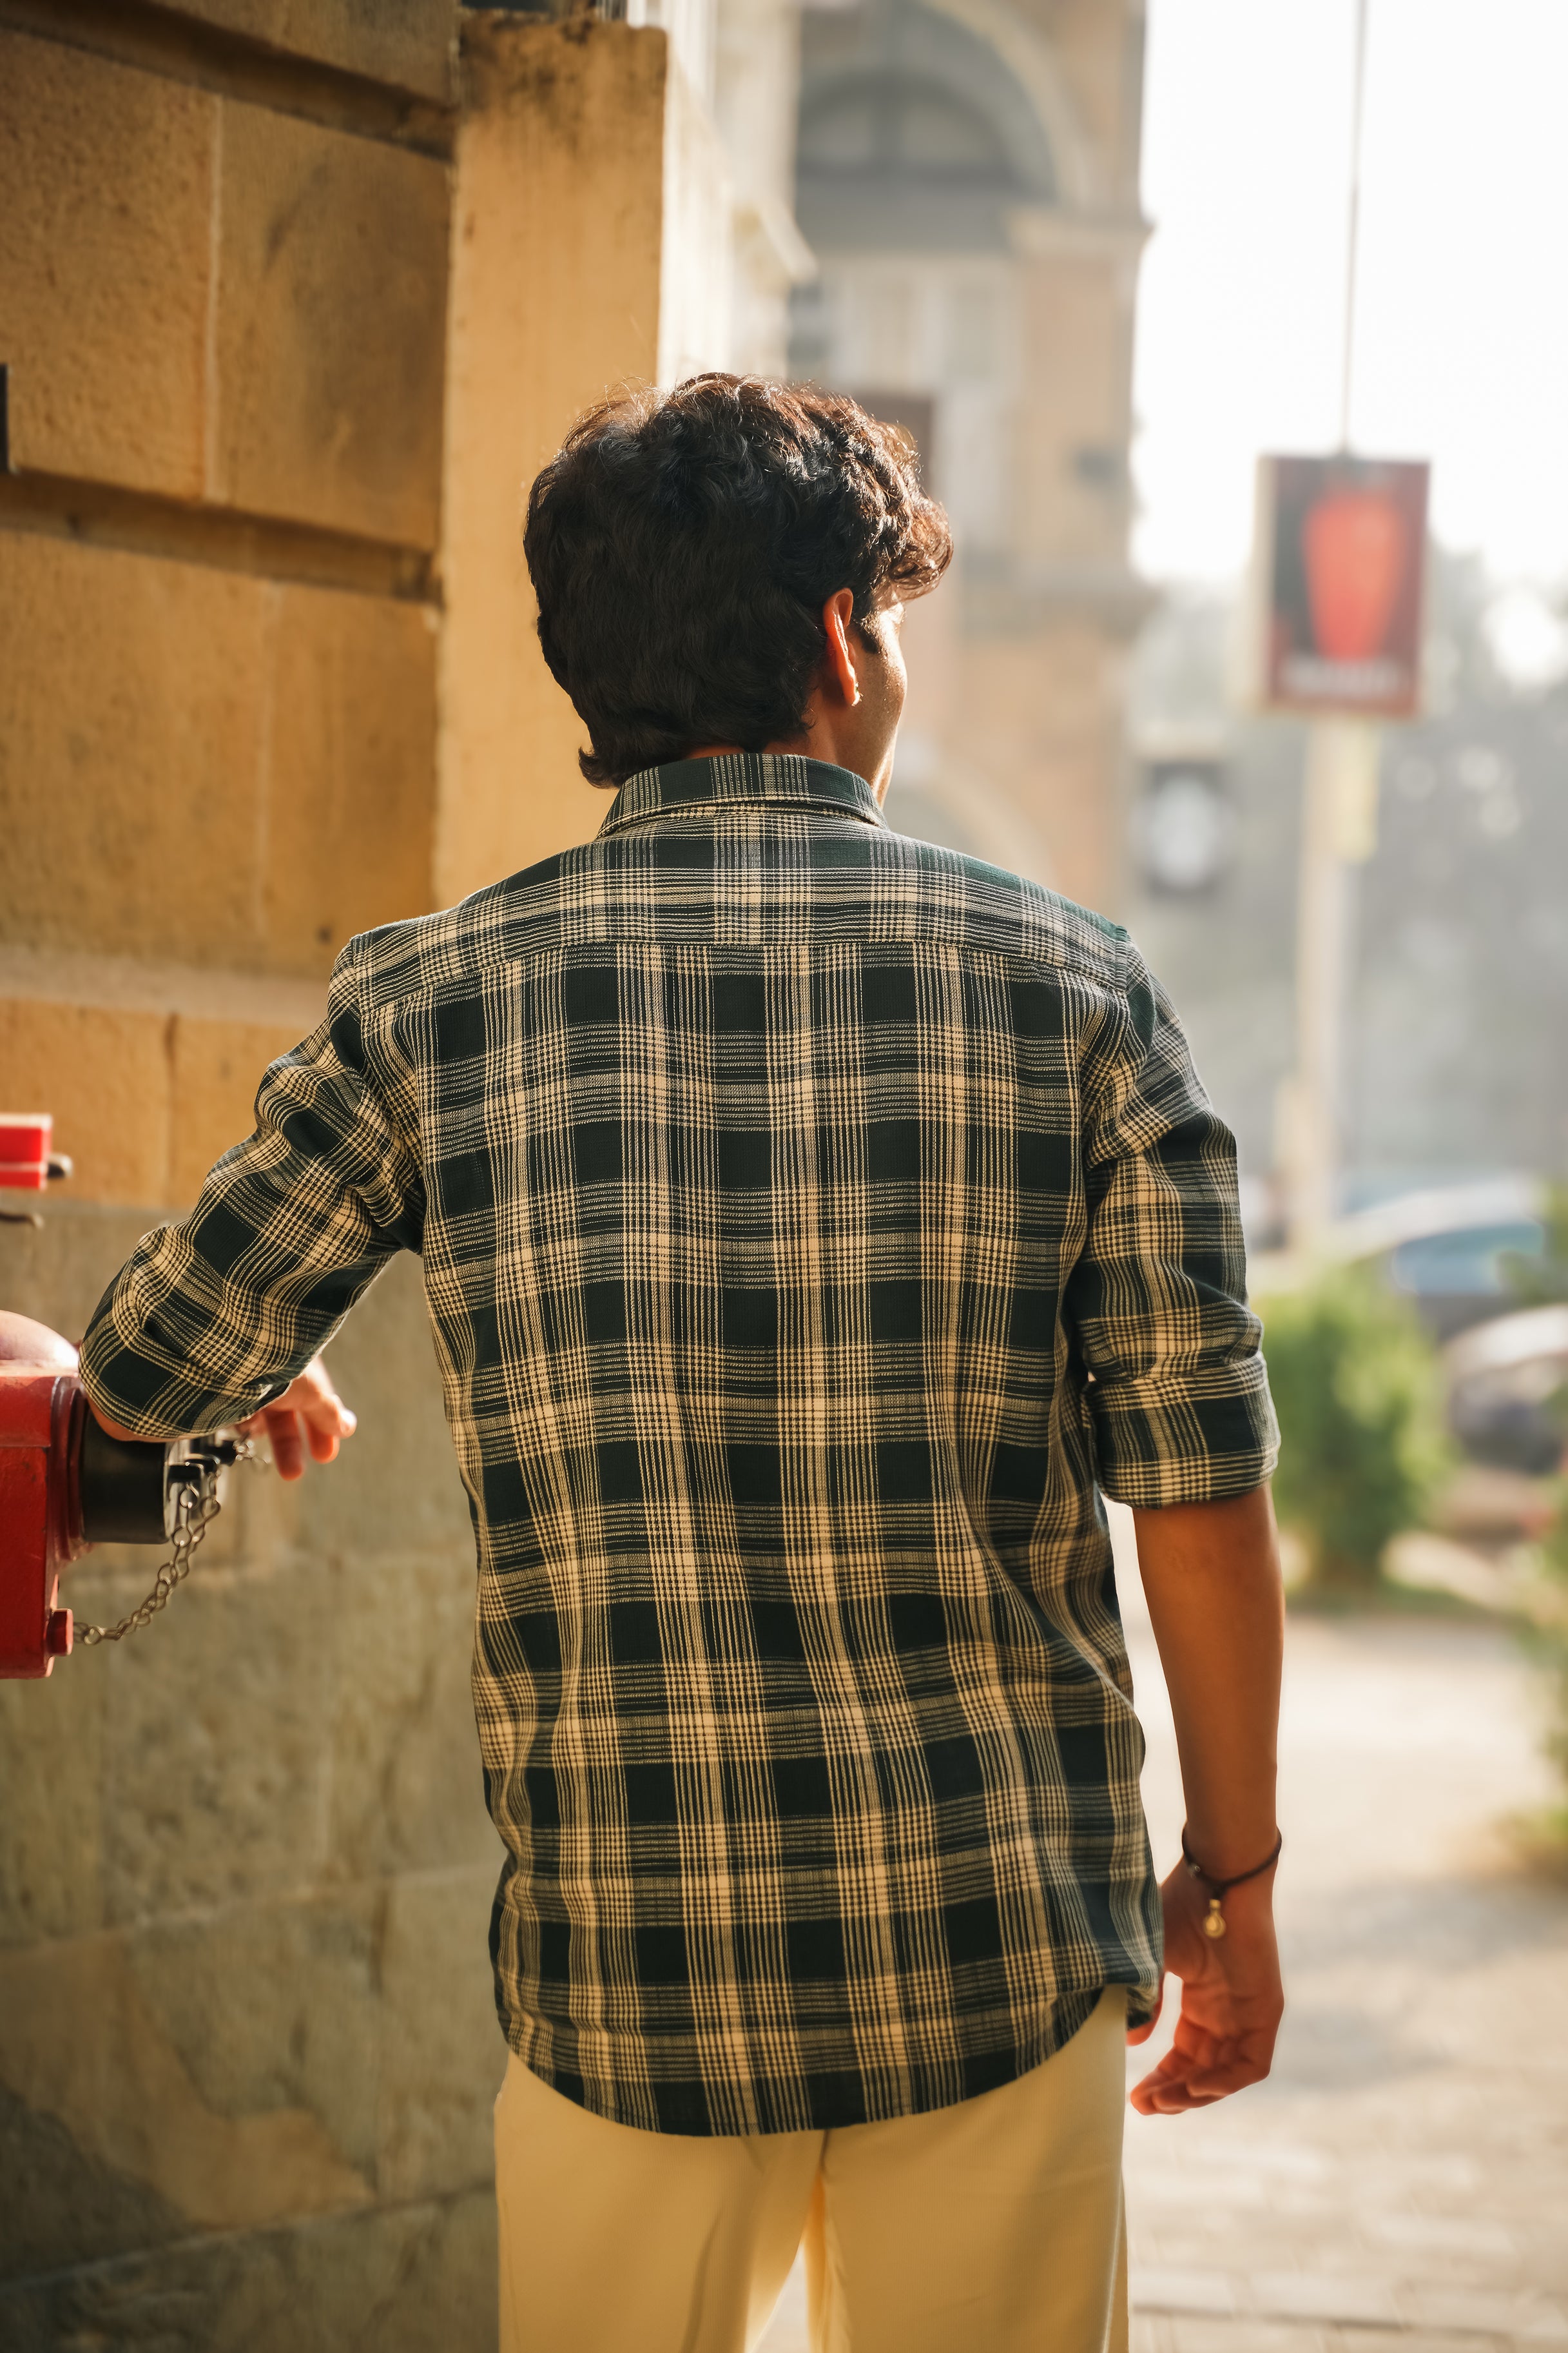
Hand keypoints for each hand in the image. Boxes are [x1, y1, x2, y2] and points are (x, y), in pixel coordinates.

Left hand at [238, 1356, 356, 1480]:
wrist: (231, 1348)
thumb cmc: (278, 1361)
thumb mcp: (312, 1390)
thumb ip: (328, 1411)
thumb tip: (347, 1427)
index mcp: (301, 1368)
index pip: (316, 1403)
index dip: (322, 1429)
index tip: (325, 1455)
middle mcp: (275, 1376)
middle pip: (285, 1418)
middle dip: (289, 1447)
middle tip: (293, 1473)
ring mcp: (248, 1382)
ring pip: (259, 1419)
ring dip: (260, 1432)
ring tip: (258, 1430)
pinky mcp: (222, 1391)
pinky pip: (235, 1415)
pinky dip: (241, 1423)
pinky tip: (243, 1419)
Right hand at [1127, 1860, 1282, 2113]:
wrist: (1217, 1875)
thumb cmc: (1181, 1905)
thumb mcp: (1152, 1956)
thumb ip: (1146, 2000)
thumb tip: (1132, 2042)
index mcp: (1201, 1996)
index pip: (1184, 2053)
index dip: (1161, 2078)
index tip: (1133, 2096)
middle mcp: (1226, 2010)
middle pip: (1202, 2069)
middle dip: (1172, 2093)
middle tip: (1142, 2106)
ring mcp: (1247, 2012)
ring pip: (1225, 2073)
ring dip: (1194, 2094)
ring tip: (1162, 2101)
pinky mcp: (1266, 2011)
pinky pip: (1250, 2063)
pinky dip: (1224, 2081)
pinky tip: (1194, 2086)